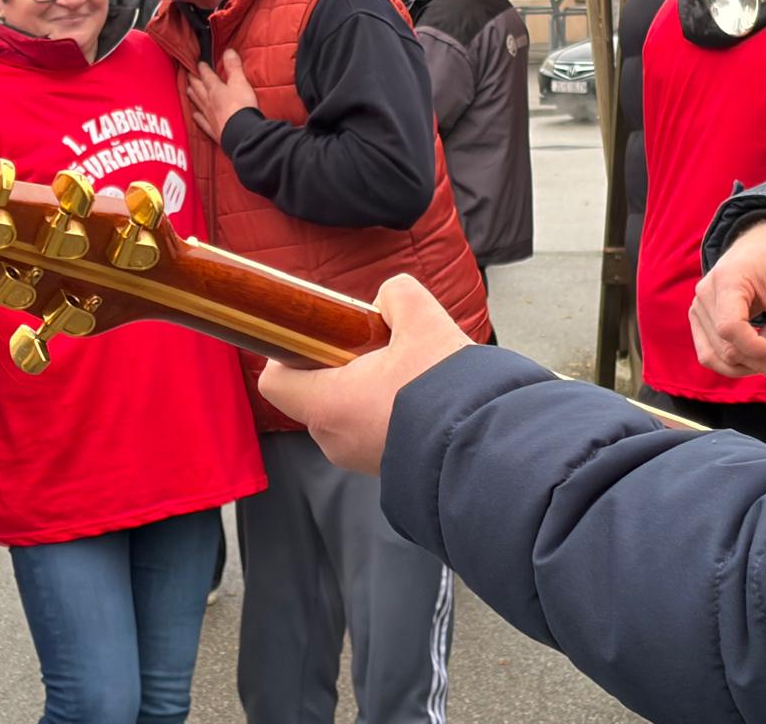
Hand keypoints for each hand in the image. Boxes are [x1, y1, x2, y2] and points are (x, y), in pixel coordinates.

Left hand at [186, 49, 258, 142]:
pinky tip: (194, 115)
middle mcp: (209, 102)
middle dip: (193, 80)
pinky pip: (202, 122)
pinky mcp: (213, 129)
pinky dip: (198, 118)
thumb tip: (228, 51)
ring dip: (193, 95)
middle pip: (199, 89)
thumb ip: (234, 67)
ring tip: (187, 90)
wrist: (241, 132)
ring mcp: (209, 116)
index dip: (202, 68)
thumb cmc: (241, 106)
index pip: (207, 76)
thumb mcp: (240, 82)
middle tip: (187, 74)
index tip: (198, 63)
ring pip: (198, 103)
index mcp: (215, 89)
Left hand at [259, 275, 472, 474]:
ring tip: (410, 374)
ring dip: (368, 389)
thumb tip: (389, 298)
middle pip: (314, 390)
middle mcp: (332, 439)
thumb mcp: (424, 320)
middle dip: (342, 365)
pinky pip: (369, 431)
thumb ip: (397, 295)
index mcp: (327, 404)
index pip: (276, 380)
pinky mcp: (383, 469)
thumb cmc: (448, 390)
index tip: (323, 336)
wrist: (489, 447)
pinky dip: (385, 412)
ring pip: (345, 411)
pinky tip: (421, 399)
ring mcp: (357, 458)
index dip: (292, 351)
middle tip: (382, 350)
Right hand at [689, 220, 765, 386]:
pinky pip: (711, 356)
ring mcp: (698, 310)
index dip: (755, 348)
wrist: (758, 245)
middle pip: (726, 348)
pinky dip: (736, 362)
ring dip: (748, 363)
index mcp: (727, 280)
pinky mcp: (699, 321)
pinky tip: (756, 345)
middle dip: (761, 362)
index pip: (730, 327)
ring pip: (716, 358)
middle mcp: (705, 296)